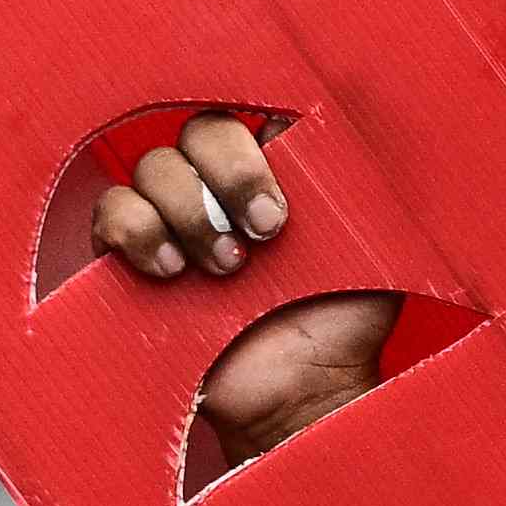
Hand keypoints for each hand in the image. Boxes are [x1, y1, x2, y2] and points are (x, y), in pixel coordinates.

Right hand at [92, 117, 401, 475]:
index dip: (261, 143)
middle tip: (265, 236)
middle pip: (200, 130)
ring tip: (228, 270)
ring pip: (154, 165)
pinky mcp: (131, 258)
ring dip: (191, 212)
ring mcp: (174, 219)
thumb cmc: (343, 324)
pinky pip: (112, 212)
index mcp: (278, 172)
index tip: (285, 204)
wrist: (301, 395)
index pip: (254, 111)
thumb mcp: (378, 249)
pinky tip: (173, 273)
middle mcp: (221, 187)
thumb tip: (393, 119)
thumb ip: (371, 189)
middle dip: (232, 176)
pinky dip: (138, 230)